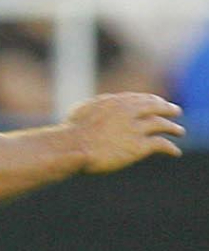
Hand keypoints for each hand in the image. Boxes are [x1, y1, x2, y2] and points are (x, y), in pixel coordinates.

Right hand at [67, 93, 183, 173]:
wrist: (73, 146)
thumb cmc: (70, 132)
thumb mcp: (82, 111)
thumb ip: (96, 107)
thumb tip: (98, 108)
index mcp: (116, 102)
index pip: (140, 99)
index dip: (151, 101)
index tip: (157, 103)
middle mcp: (130, 112)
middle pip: (156, 107)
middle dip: (167, 109)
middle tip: (175, 111)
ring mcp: (136, 128)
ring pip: (162, 125)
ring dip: (173, 128)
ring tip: (179, 132)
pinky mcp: (139, 146)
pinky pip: (161, 144)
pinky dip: (170, 148)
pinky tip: (175, 152)